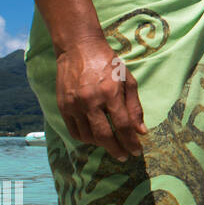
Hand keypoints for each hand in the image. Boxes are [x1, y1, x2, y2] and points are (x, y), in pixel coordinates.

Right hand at [55, 37, 145, 161]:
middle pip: (104, 136)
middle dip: (116, 150)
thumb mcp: (128, 80)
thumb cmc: (108, 63)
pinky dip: (85, 138)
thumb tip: (141, 131)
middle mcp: (90, 101)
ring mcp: (74, 104)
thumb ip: (135, 107)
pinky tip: (94, 138)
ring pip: (87, 136)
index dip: (131, 142)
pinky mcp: (62, 106)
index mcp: (110, 93)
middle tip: (123, 156)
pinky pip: (73, 131)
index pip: (122, 126)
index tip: (136, 151)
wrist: (79, 48)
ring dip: (100, 145)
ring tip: (110, 144)